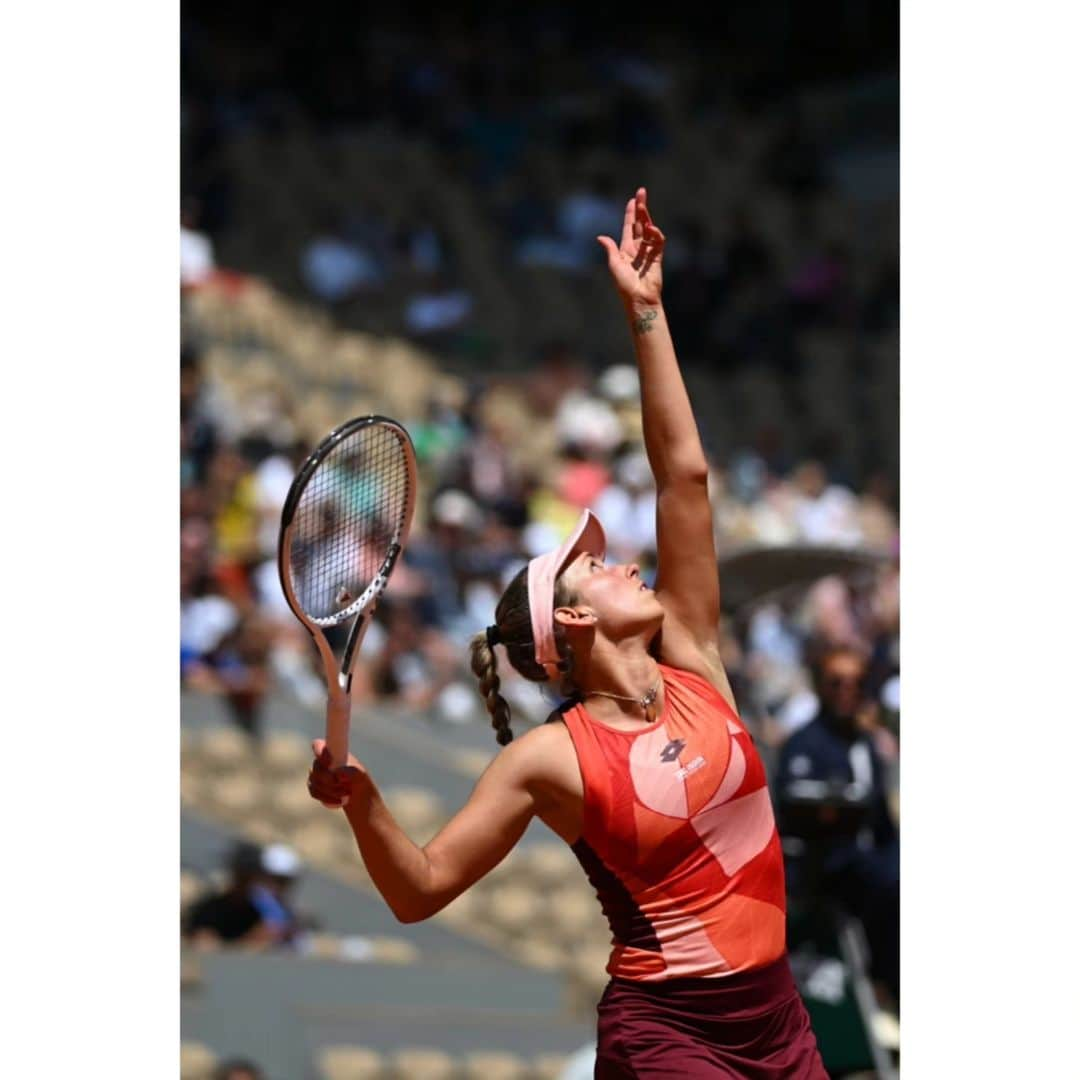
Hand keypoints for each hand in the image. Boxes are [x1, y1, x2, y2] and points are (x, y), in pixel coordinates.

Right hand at [307, 738, 366, 808]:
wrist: (362, 806)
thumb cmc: (364, 788)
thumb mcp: (363, 780)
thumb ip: (353, 773)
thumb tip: (337, 772)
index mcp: (337, 753)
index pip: (320, 745)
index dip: (320, 751)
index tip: (330, 762)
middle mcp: (326, 762)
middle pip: (316, 766)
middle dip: (328, 778)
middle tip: (344, 785)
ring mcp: (320, 774)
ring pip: (313, 780)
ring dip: (329, 790)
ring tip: (346, 794)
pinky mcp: (316, 788)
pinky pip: (313, 791)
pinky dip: (325, 798)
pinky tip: (339, 801)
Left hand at [596, 187, 665, 307]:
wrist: (639, 299)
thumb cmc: (624, 285)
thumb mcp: (614, 265)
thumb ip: (610, 249)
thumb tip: (600, 237)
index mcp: (625, 249)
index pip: (629, 227)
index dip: (631, 213)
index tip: (633, 200)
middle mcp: (637, 248)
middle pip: (639, 224)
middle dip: (641, 208)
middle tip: (642, 192)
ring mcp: (648, 252)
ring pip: (648, 229)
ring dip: (646, 217)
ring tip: (643, 207)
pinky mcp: (657, 257)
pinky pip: (658, 241)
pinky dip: (656, 234)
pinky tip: (651, 228)